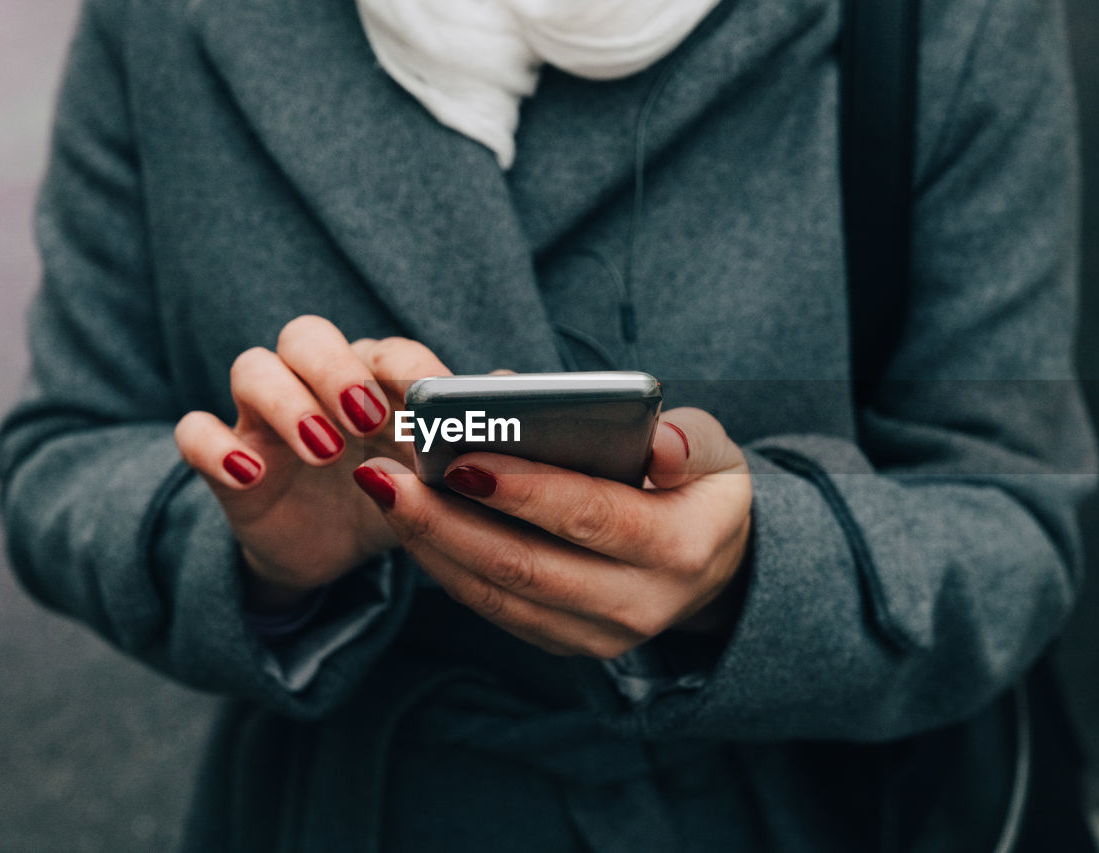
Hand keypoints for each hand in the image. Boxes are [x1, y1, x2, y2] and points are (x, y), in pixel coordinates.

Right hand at [173, 317, 450, 609]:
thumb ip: (470, 434)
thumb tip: (513, 392)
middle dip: (336, 368)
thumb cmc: (396, 494)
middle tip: (367, 417)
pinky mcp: (228, 461)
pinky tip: (249, 476)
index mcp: (372, 378)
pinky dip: (216, 448)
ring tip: (324, 451)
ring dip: (285, 402)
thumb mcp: (436, 475)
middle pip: (305, 335)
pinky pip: (195, 434)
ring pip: (251, 368)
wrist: (336, 552)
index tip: (432, 400)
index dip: (405, 366)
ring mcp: (264, 419)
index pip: (384, 349)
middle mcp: (314, 383)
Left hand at [351, 408, 752, 658]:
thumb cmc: (699, 490)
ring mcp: (595, 635)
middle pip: (525, 567)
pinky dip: (444, 564)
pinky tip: (409, 521)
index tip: (459, 458)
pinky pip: (491, 608)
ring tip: (382, 489)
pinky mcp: (561, 641)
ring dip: (430, 543)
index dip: (525, 490)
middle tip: (387, 474)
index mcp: (680, 549)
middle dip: (447, 520)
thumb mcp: (716, 455)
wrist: (712, 567)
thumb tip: (658, 443)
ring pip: (496, 594)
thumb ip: (690, 440)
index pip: (592, 517)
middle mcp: (637, 605)